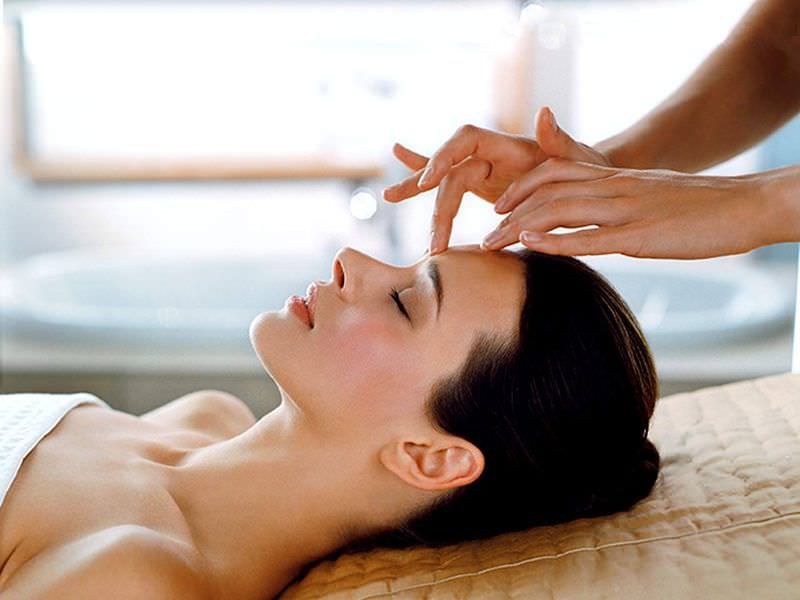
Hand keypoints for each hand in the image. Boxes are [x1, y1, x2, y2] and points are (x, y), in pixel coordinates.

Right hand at [383, 107, 611, 253]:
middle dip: (439, 208)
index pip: (465, 141)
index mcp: (507, 144)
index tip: (428, 183)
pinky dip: (419, 185)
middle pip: (450, 175)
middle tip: (436, 242)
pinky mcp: (477, 184)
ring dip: (419, 196)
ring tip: (389, 196)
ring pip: (443, 184)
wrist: (586, 181)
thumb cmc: (585, 169)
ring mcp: (480, 169)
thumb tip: (545, 112)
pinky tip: (394, 190)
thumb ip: (559, 140)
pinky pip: (445, 184)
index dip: (444, 157)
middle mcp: (488, 154)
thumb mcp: (577, 159)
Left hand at [483, 159, 782, 258]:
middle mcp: (614, 187)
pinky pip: (590, 236)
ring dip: (519, 227)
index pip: (554, 173)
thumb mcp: (649, 197)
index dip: (520, 188)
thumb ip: (617, 204)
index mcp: (615, 177)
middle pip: (546, 192)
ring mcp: (626, 209)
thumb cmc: (699, 207)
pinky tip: (531, 245)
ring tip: (491, 243)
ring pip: (559, 210)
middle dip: (508, 213)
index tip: (498, 207)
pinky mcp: (642, 234)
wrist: (746, 205)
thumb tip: (593, 224)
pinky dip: (555, 240)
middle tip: (483, 237)